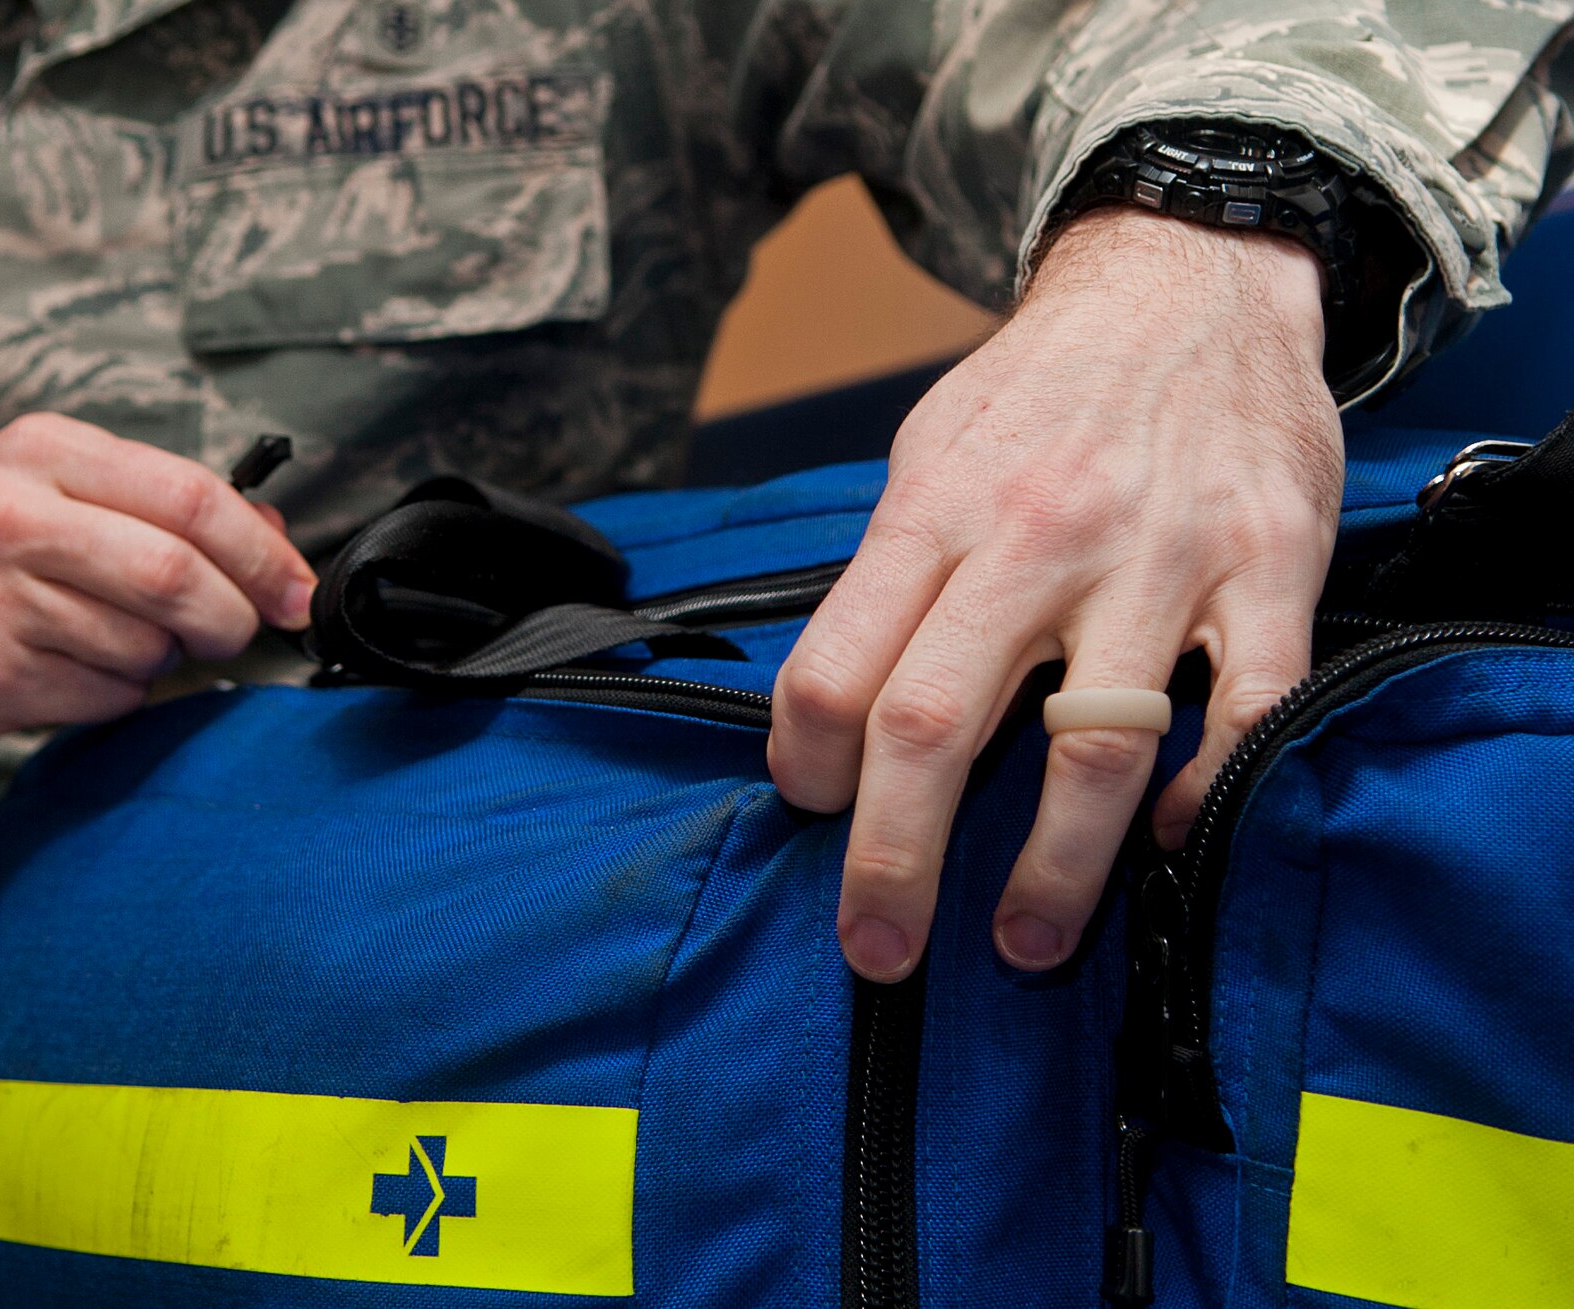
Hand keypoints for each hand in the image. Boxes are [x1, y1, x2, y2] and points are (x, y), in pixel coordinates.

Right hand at [0, 413, 315, 734]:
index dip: (264, 554)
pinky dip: (119, 689)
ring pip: (146, 647)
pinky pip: (108, 698)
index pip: (190, 499)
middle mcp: (9, 520)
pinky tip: (77, 662)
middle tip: (234, 627)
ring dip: (164, 654)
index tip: (297, 591)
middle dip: (229, 615)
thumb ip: (174, 502)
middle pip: (173, 577)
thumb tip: (278, 546)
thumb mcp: (71, 476)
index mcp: (46, 452)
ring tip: (118, 631)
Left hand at [769, 207, 1342, 980]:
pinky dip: (1206, 796)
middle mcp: (1038, 538)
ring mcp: (1160, 559)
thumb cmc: (1045, 387)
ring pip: (1091, 753)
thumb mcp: (931, 450)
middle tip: (878, 950)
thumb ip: (888, 574)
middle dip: (892, 862)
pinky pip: (1240, 715)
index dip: (803, 762)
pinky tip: (1173, 844)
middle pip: (934, 727)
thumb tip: (831, 706)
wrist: (1193, 277)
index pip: (834, 666)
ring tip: (1022, 942)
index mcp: (937, 510)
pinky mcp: (1269, 572)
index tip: (808, 809)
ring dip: (1052, 872)